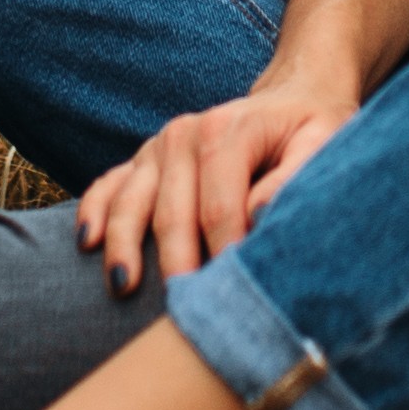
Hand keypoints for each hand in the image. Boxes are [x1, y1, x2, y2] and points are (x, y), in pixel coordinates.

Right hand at [74, 71, 357, 289]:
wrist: (290, 98)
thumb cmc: (309, 130)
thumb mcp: (322, 143)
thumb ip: (293, 176)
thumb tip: (256, 214)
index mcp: (226, 131)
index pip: (218, 207)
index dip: (223, 254)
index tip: (231, 298)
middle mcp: (184, 135)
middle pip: (172, 213)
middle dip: (175, 264)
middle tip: (182, 311)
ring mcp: (157, 148)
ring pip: (131, 203)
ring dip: (124, 246)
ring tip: (124, 287)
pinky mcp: (143, 161)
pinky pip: (108, 186)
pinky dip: (94, 212)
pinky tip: (86, 243)